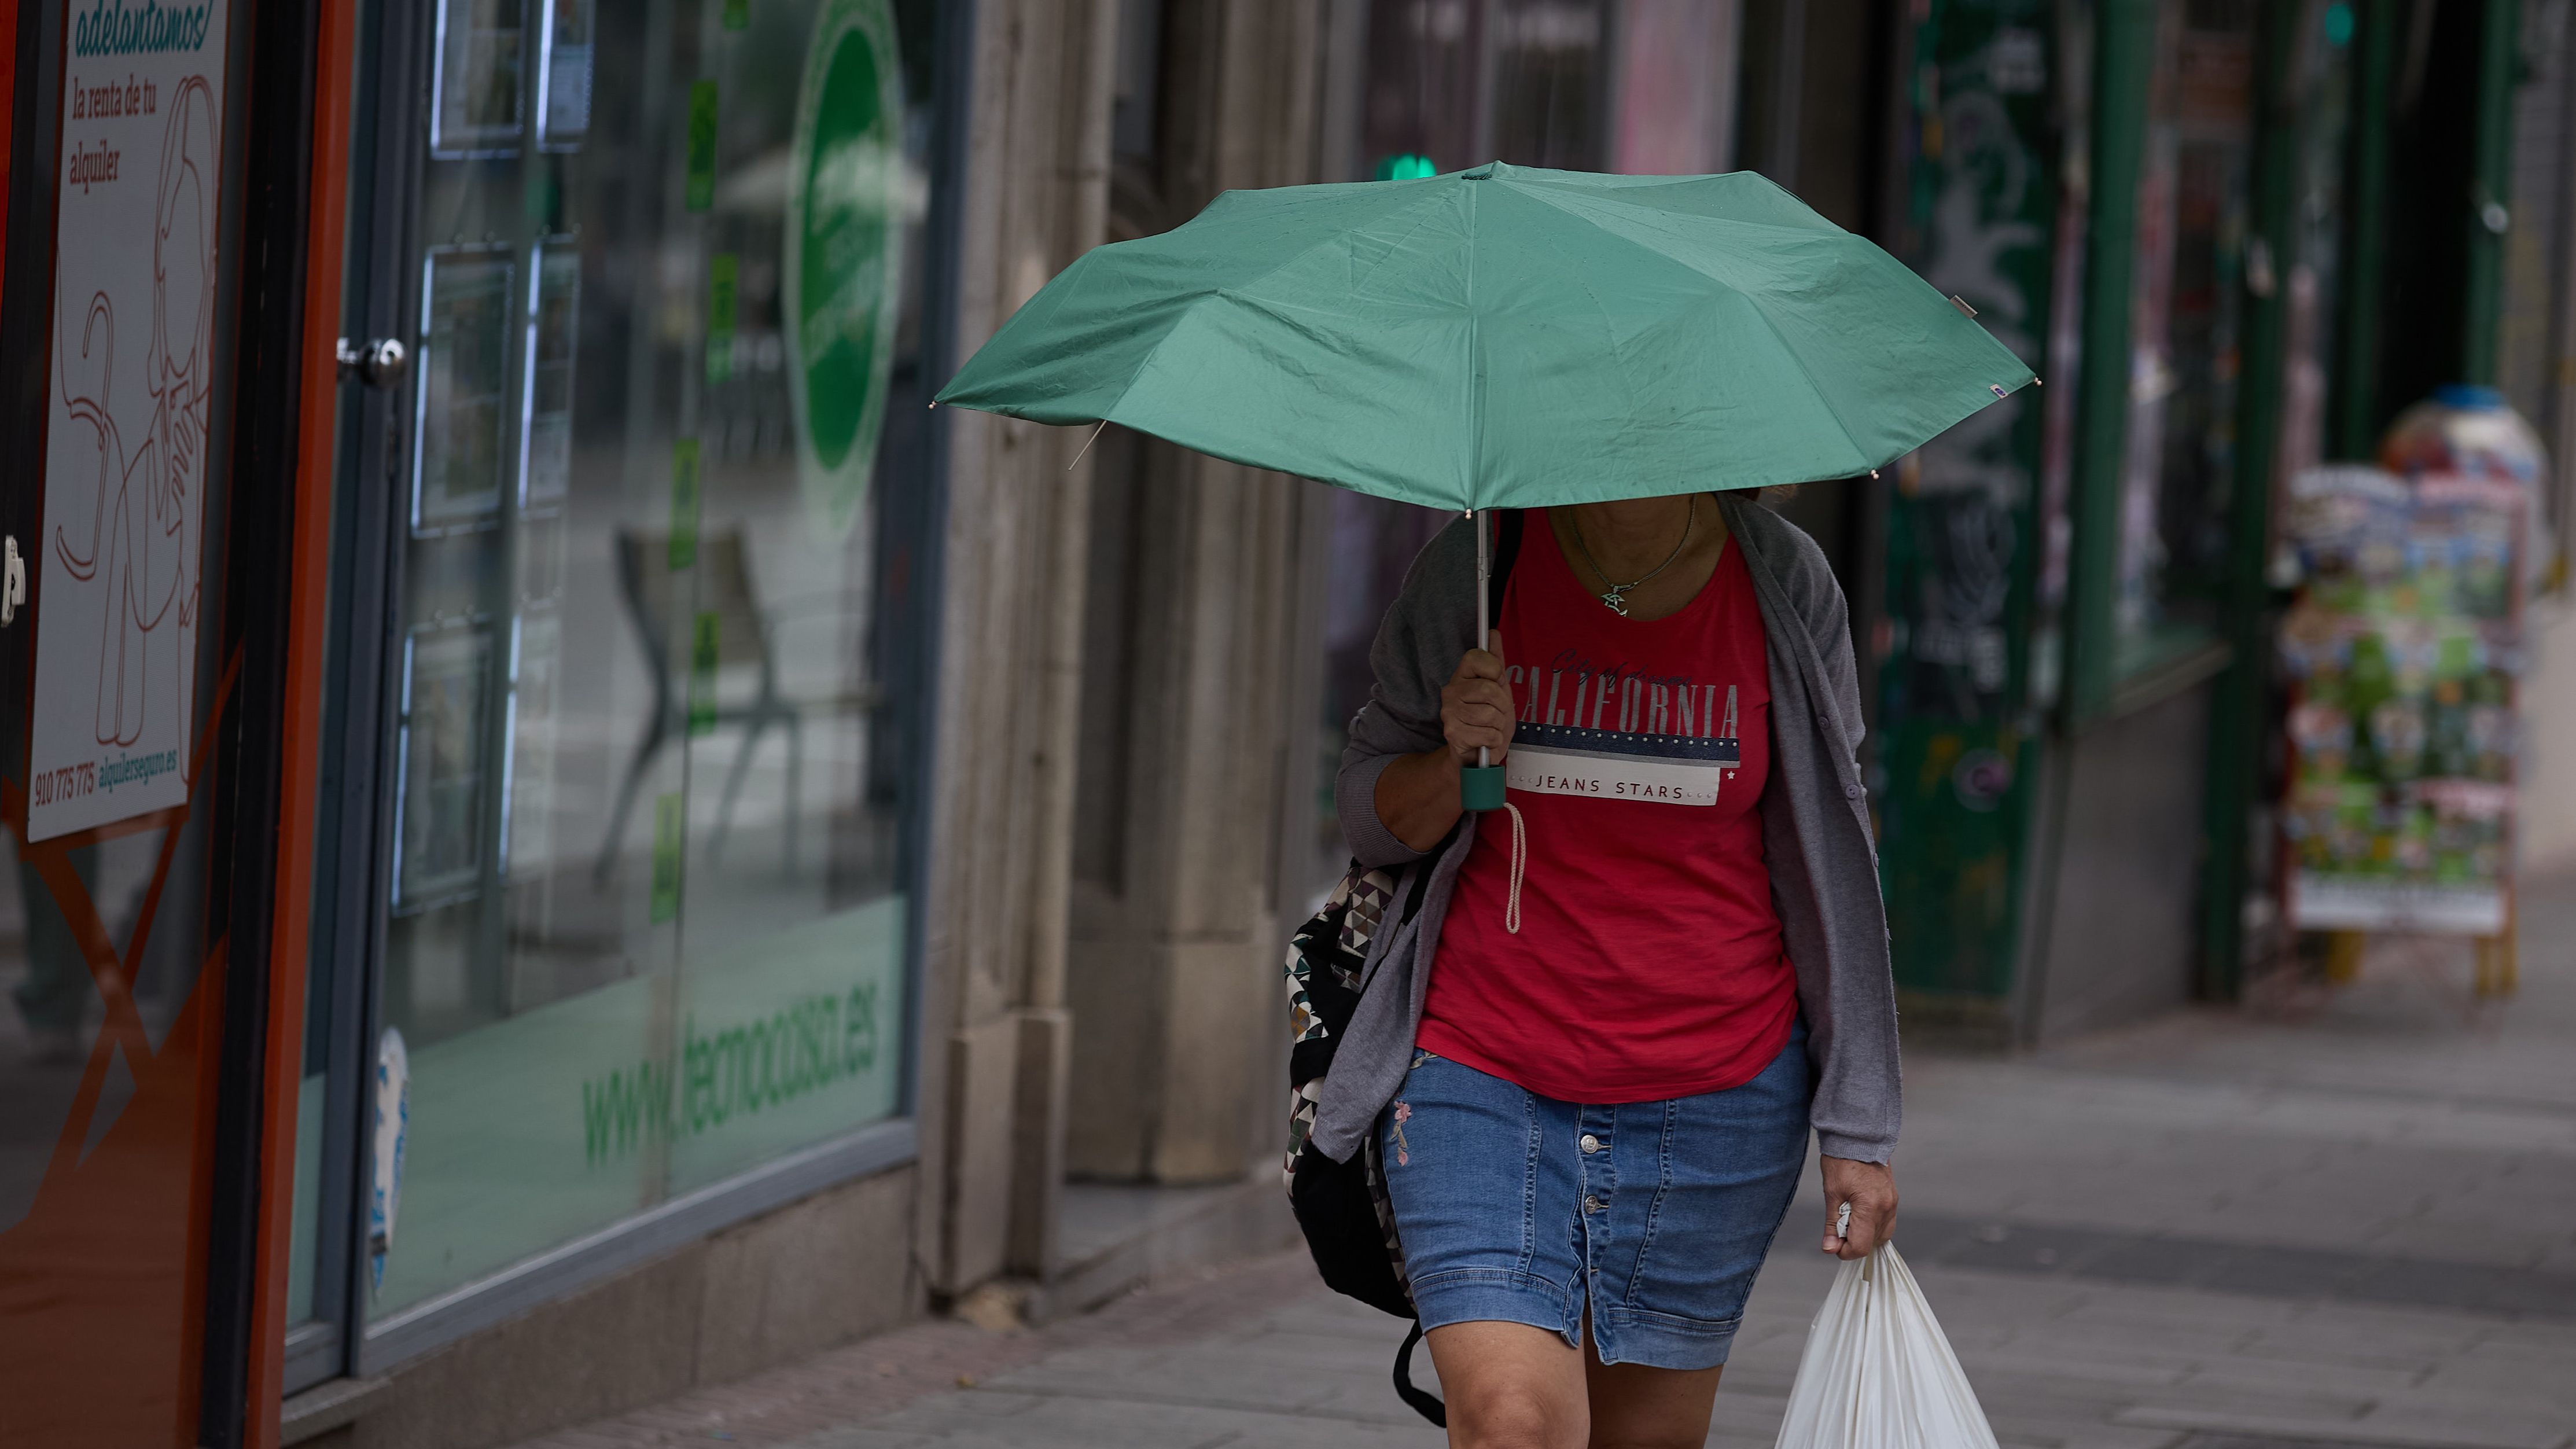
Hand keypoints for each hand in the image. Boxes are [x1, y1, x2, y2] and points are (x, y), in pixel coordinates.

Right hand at [1440, 631, 1513, 765]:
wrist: (1477, 754)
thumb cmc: (1489, 720)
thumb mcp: (1499, 689)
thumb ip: (1496, 662)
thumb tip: (1493, 634)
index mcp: (1462, 676)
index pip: (1476, 657)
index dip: (1494, 669)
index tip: (1496, 680)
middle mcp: (1451, 691)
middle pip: (1489, 689)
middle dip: (1502, 705)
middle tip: (1497, 713)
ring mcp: (1449, 712)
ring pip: (1490, 714)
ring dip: (1499, 725)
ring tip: (1491, 727)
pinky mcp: (1453, 733)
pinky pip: (1488, 733)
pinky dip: (1494, 740)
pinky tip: (1485, 739)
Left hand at [1820, 1156, 1895, 1259]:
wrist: (1858, 1138)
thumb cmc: (1842, 1160)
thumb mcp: (1831, 1194)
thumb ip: (1832, 1225)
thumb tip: (1830, 1248)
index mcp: (1870, 1207)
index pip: (1861, 1246)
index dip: (1845, 1251)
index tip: (1833, 1244)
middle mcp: (1886, 1208)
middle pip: (1872, 1243)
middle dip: (1853, 1241)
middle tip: (1838, 1227)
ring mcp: (1892, 1203)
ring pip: (1880, 1235)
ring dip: (1863, 1233)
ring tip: (1848, 1217)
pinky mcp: (1893, 1199)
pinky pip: (1885, 1222)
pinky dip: (1871, 1224)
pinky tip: (1858, 1213)